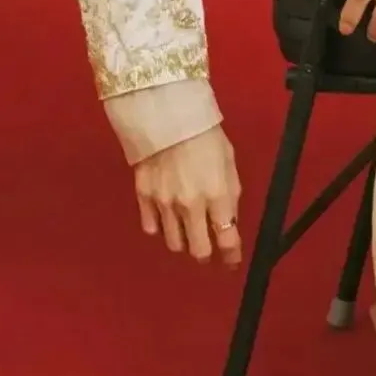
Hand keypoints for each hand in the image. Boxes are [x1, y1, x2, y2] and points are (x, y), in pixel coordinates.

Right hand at [133, 124, 242, 266]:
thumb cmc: (204, 134)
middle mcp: (190, 206)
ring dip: (184, 241)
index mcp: (217, 195)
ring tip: (187, 230)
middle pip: (198, 251)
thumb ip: (230, 195)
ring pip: (174, 244)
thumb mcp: (228, 162)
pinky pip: (152, 228)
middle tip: (208, 247)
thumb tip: (228, 222)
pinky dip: (160, 228)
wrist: (166, 114)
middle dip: (206, 254)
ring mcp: (164, 204)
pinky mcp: (143, 198)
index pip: (227, 239)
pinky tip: (166, 218)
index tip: (232, 261)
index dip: (231, 256)